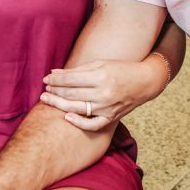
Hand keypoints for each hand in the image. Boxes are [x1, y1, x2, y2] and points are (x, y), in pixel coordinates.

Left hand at [41, 58, 166, 130]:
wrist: (145, 82)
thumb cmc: (122, 69)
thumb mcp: (101, 64)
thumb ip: (78, 70)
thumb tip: (55, 73)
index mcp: (101, 76)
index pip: (71, 79)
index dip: (56, 79)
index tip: (46, 78)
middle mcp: (103, 93)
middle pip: (71, 93)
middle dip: (55, 91)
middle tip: (45, 90)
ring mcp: (107, 107)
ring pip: (77, 108)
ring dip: (59, 103)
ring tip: (47, 99)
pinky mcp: (111, 118)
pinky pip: (92, 125)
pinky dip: (79, 123)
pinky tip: (67, 116)